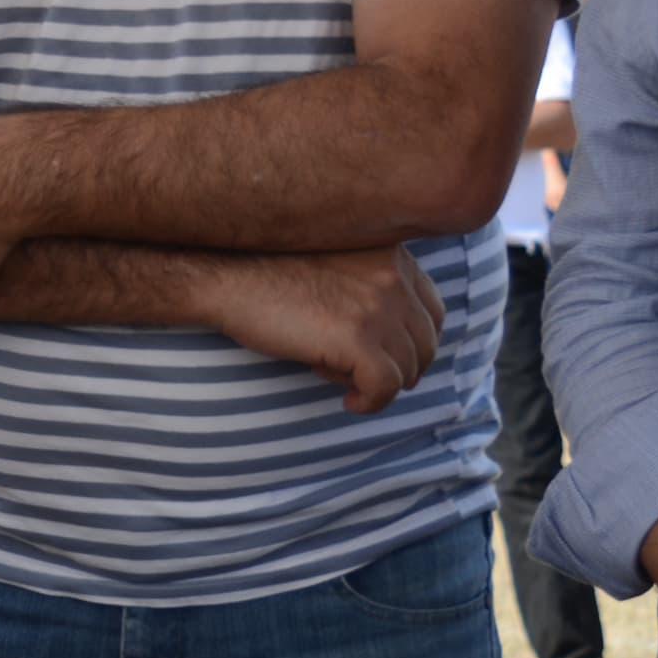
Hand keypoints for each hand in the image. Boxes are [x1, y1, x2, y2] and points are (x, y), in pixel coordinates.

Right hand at [205, 249, 444, 411]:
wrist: (225, 277)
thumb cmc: (264, 270)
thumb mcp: (333, 259)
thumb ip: (368, 281)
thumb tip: (387, 334)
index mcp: (390, 254)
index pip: (432, 309)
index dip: (415, 341)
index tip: (391, 357)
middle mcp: (392, 278)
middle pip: (426, 342)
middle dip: (403, 368)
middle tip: (370, 380)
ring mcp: (378, 308)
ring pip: (408, 368)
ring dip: (380, 384)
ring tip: (346, 384)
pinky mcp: (357, 340)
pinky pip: (385, 387)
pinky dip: (371, 403)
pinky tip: (350, 402)